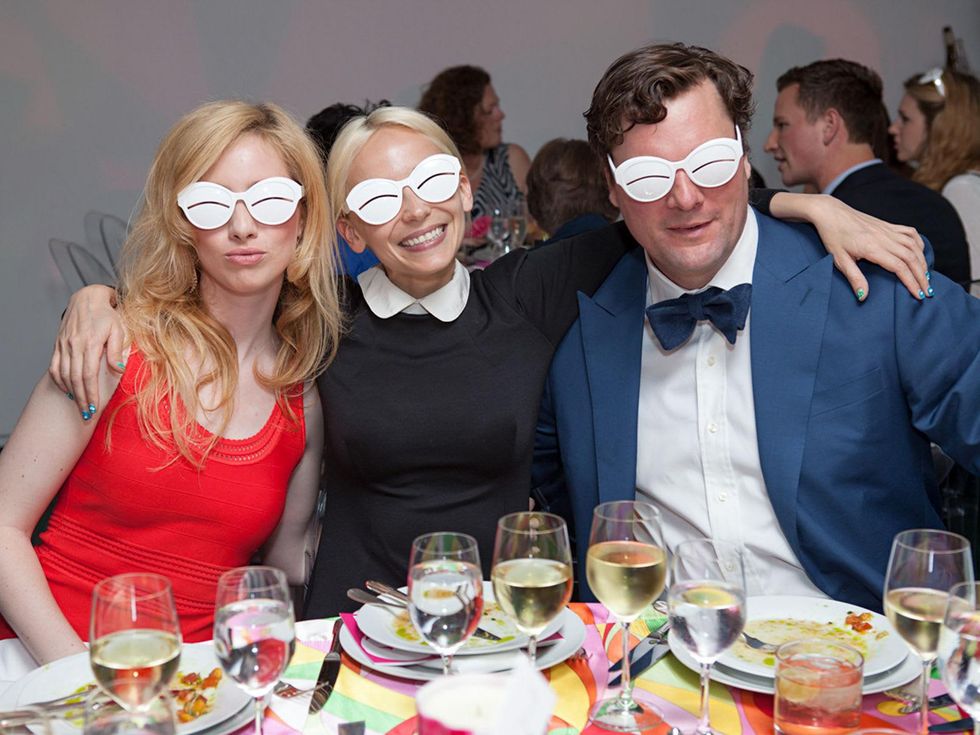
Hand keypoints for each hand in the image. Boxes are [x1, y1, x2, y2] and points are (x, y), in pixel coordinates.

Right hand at [49, 285, 125, 417]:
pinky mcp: (58, 345)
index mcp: (90, 343)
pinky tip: (67, 390)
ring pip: (64, 374)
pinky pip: (55, 366)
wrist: (87, 299)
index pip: (88, 374)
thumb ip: (118, 350)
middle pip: (75, 378)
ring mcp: (64, 345)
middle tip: (86, 414)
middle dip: (81, 398)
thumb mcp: (119, 329)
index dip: (91, 392)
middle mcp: (74, 345)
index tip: (94, 407)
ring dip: (71, 392)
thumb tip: (119, 370)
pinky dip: (59, 380)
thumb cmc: (108, 315)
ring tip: (78, 406)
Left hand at [788, 195, 929, 300]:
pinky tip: (919, 254)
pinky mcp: (888, 224)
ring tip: (926, 277)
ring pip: (914, 246)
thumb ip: (854, 278)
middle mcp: (884, 238)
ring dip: (923, 262)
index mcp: (873, 248)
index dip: (911, 282)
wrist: (831, 213)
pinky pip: (910, 233)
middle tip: (928, 291)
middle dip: (922, 276)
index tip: (919, 295)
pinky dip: (919, 244)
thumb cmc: (832, 237)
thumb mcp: (839, 260)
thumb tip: (864, 297)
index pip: (899, 267)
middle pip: (911, 258)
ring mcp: (888, 229)